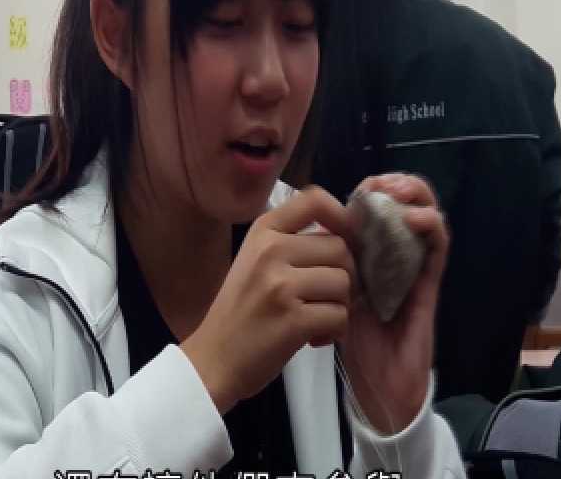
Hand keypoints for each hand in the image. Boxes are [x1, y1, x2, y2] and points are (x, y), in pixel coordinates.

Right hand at [182, 187, 357, 413]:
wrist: (213, 360)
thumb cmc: (239, 312)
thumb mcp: (256, 262)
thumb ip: (294, 244)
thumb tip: (347, 234)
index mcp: (262, 232)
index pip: (315, 200)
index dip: (343, 216)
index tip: (346, 239)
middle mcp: (270, 251)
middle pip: (340, 248)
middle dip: (343, 276)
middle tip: (323, 298)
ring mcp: (281, 285)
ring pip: (344, 283)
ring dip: (339, 306)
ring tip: (316, 318)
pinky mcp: (293, 319)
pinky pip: (340, 316)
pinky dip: (334, 331)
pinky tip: (313, 337)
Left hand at [338, 174, 448, 433]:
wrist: (374, 383)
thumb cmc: (349, 341)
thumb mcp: (326, 291)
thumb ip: (323, 263)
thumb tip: (304, 228)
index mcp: (367, 255)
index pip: (376, 211)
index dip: (370, 192)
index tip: (356, 185)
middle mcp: (394, 257)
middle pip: (403, 208)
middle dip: (395, 186)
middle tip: (381, 181)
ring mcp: (414, 269)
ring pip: (425, 220)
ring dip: (416, 198)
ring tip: (400, 190)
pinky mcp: (429, 285)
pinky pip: (437, 250)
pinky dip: (430, 228)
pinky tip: (414, 219)